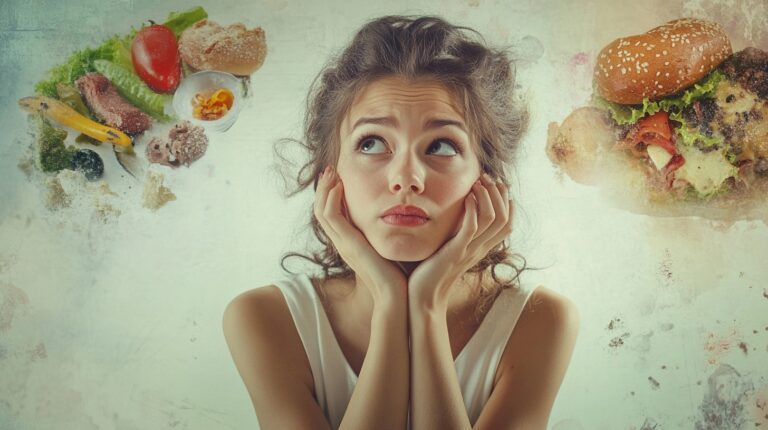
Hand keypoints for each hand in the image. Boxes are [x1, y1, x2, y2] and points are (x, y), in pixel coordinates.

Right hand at [314, 166, 407, 304]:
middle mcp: (343, 243)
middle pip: (321, 210)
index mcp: (351, 244)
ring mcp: (343, 244)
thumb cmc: (399, 277)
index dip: (332, 196)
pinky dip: (331, 198)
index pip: (332, 215)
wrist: (396, 297)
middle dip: (324, 188)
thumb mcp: (390, 250)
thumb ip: (388, 235)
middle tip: (331, 169)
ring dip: (325, 189)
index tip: (338, 178)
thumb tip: (401, 220)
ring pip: (321, 211)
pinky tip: (339, 185)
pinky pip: (331, 216)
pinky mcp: (348, 244)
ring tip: (332, 172)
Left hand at [408, 173, 512, 312]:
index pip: (507, 224)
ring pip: (493, 219)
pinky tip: (467, 197)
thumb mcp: (448, 251)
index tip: (496, 185)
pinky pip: (471, 227)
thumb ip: (456, 236)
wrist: (422, 298)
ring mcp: (469, 250)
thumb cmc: (430, 274)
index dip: (507, 203)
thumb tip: (453, 217)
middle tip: (487, 177)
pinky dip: (472, 209)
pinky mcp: (455, 252)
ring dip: (487, 197)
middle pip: (505, 218)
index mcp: (480, 249)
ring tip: (478, 183)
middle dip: (499, 194)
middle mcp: (479, 249)